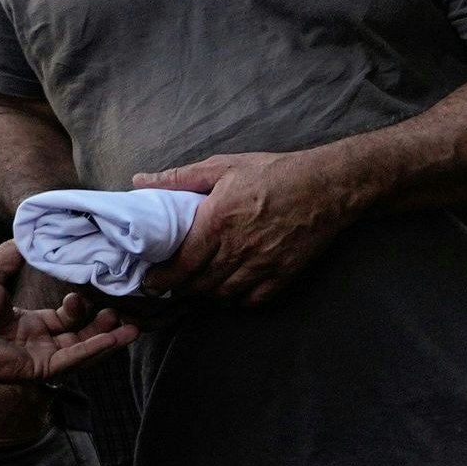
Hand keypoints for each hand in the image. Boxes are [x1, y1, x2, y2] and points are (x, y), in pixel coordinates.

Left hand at [0, 241, 134, 387]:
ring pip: (83, 349)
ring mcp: (39, 357)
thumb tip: (30, 233)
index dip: (79, 306)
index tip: (85, 290)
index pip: (64, 318)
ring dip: (107, 339)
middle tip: (121, 310)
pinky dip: (94, 350)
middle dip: (102, 324)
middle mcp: (37, 341)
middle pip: (80, 334)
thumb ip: (12, 254)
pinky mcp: (39, 369)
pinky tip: (113, 339)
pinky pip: (73, 361)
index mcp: (27, 322)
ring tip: (131, 327)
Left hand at [135, 149, 359, 305]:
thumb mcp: (224, 166)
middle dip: (182, 288)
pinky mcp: (284, 274)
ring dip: (208, 293)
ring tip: (201, 285)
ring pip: (225, 294)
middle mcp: (238, 249)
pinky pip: (254, 299)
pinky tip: (233, 288)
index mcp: (218, 222)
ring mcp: (263, 265)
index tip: (152, 282)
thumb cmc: (274, 173)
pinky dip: (239, 299)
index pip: (183, 263)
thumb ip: (180, 178)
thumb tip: (140, 180)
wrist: (326, 186)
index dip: (163, 278)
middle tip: (172, 285)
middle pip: (201, 284)